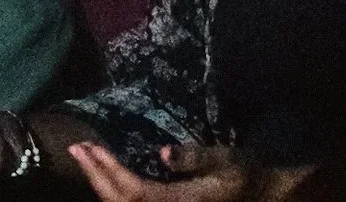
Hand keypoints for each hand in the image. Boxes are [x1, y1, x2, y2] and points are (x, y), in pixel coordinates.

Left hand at [69, 141, 296, 200]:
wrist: (270, 198)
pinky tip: (106, 178)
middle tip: (75, 148)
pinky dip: (116, 196)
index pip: (137, 193)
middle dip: (96, 178)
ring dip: (102, 187)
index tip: (90, 148)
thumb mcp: (226, 160)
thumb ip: (194, 158)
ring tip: (85, 158)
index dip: (111, 172)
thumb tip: (161, 154)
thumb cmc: (248, 176)